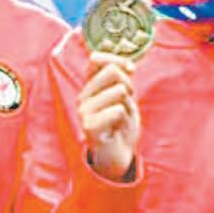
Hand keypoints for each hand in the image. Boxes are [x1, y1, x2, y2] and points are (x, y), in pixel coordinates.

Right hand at [78, 52, 140, 181]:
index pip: (96, 59)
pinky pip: (118, 110)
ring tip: (121, 118)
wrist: (118, 153)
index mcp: (89, 87)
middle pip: (113, 72)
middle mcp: (82, 97)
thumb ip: (121, 78)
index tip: (131, 70)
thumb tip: (128, 63)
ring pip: (119, 90)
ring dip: (128, 104)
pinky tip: (117, 128)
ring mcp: (84, 112)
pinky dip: (125, 119)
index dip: (117, 60)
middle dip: (129, 85)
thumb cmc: (121, 124)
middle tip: (126, 102)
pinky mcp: (89, 127)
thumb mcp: (123, 95)